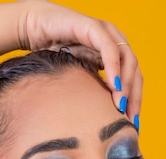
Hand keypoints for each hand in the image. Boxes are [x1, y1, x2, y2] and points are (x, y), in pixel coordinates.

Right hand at [16, 1, 141, 118]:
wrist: (31, 27)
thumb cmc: (50, 52)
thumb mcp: (76, 77)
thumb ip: (90, 91)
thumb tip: (97, 123)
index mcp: (113, 55)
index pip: (132, 79)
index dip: (134, 101)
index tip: (132, 124)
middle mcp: (113, 42)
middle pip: (135, 71)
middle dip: (134, 97)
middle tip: (130, 120)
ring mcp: (105, 33)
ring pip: (127, 59)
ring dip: (126, 84)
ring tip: (121, 105)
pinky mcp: (93, 27)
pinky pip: (108, 48)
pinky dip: (113, 68)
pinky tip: (113, 86)